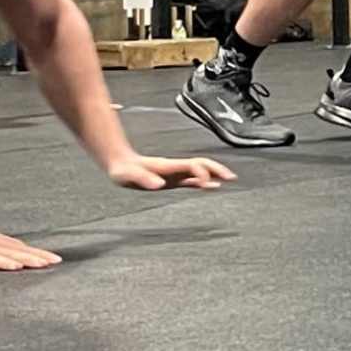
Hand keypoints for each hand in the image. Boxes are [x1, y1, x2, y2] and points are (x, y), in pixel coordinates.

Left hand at [106, 149, 233, 190]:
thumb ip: (143, 179)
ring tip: (230, 179)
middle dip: (216, 169)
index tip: (204, 184)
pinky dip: (205, 182)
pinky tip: (213, 186)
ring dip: (215, 173)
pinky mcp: (173, 179)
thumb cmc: (123, 171)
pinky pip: (193, 179)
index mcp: (167, 166)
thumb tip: (158, 185)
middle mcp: (174, 168)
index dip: (201, 172)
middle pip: (201, 164)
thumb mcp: (128, 176)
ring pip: (201, 170)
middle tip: (230, 177)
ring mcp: (175, 173)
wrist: (120, 164)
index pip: (191, 165)